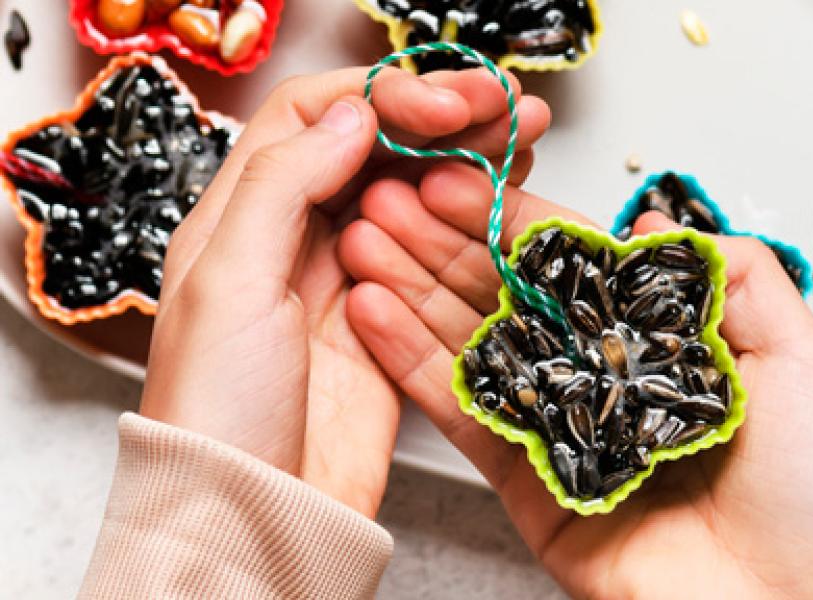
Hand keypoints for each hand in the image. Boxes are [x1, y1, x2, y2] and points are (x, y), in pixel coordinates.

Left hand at [140, 68, 550, 517]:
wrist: (253, 512)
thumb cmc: (215, 412)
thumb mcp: (227, 284)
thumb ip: (282, 186)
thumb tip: (353, 116)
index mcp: (242, 218)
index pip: (311, 120)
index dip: (381, 97)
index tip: (443, 100)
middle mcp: (295, 241)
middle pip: (372, 153)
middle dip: (439, 117)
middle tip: (502, 103)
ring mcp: (346, 281)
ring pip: (410, 196)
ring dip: (464, 159)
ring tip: (521, 134)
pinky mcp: (388, 323)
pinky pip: (434, 253)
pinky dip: (470, 218)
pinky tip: (506, 195)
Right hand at [338, 162, 812, 596]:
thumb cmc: (807, 492)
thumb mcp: (800, 358)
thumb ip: (740, 276)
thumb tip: (658, 224)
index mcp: (653, 340)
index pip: (569, 263)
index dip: (510, 218)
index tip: (460, 179)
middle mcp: (598, 375)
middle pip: (506, 295)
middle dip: (443, 242)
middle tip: (388, 200)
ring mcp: (555, 424)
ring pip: (470, 343)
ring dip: (412, 288)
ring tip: (363, 241)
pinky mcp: (525, 479)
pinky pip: (462, 412)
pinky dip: (412, 364)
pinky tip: (375, 314)